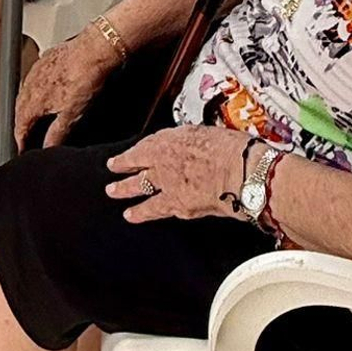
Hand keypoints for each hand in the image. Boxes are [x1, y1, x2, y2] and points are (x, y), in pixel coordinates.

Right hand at [16, 25, 123, 149]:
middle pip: (19, 108)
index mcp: (35, 100)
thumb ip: (57, 133)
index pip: (21, 125)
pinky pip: (34, 76)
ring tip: (31, 113)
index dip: (20, 139)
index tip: (22, 147)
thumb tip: (48, 147)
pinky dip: (34, 86)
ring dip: (25, 104)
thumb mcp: (72, 114)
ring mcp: (37, 69)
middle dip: (21, 123)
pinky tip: (42, 87)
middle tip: (25, 134)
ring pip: (25, 91)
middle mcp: (31, 84)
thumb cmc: (84, 78)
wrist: (93, 50)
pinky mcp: (46, 58)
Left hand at [104, 126, 246, 222]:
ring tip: (114, 195)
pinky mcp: (178, 205)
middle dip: (122, 172)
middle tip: (111, 175)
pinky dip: (144, 214)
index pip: (143, 148)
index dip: (130, 155)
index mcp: (168, 141)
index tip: (120, 158)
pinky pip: (156, 210)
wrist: (240, 173)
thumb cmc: (230, 149)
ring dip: (125, 192)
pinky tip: (136, 216)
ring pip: (140, 189)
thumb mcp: (205, 134)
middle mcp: (162, 163)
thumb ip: (189, 142)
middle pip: (136, 168)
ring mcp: (168, 185)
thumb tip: (189, 145)